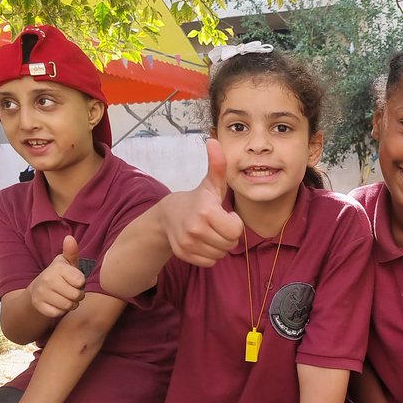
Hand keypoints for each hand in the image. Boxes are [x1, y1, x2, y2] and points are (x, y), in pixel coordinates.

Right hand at [27, 235, 85, 317]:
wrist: (37, 290)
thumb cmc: (59, 276)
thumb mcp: (66, 263)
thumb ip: (71, 252)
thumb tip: (69, 238)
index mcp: (57, 268)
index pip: (80, 281)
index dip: (81, 284)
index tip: (75, 281)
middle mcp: (47, 279)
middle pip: (76, 295)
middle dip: (78, 296)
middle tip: (72, 291)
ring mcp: (41, 293)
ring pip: (68, 306)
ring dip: (71, 304)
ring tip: (66, 298)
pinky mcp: (38, 305)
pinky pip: (58, 313)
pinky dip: (60, 311)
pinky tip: (57, 304)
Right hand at [158, 136, 244, 265]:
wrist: (167, 215)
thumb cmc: (197, 199)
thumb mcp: (210, 183)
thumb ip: (217, 165)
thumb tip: (213, 140)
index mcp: (205, 211)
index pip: (235, 231)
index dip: (234, 224)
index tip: (225, 215)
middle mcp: (195, 228)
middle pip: (229, 244)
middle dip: (228, 235)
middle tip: (218, 224)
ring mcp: (187, 243)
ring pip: (220, 254)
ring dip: (219, 245)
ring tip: (210, 232)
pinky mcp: (183, 254)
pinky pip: (209, 262)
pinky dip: (209, 255)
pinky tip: (203, 241)